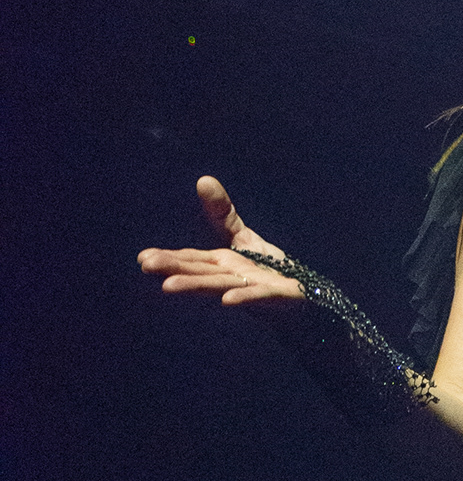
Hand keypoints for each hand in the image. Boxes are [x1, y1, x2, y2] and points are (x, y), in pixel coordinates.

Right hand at [137, 177, 300, 305]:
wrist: (302, 296)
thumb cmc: (267, 270)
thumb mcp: (242, 237)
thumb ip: (222, 213)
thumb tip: (203, 180)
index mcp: (220, 265)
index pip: (190, 260)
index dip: (168, 258)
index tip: (143, 258)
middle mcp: (230, 279)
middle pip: (200, 273)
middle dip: (174, 269)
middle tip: (147, 266)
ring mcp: (252, 290)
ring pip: (221, 286)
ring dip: (196, 286)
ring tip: (169, 286)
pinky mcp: (277, 297)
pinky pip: (258, 297)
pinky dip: (243, 298)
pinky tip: (227, 300)